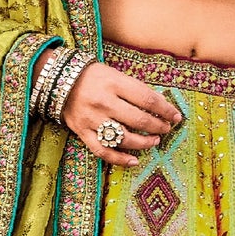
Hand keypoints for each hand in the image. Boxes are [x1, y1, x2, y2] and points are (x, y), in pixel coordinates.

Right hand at [62, 63, 182, 167]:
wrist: (58, 80)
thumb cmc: (92, 76)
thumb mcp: (115, 74)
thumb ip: (134, 90)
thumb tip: (160, 105)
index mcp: (114, 83)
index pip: (148, 100)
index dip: (166, 110)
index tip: (176, 116)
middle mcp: (104, 102)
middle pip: (139, 120)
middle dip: (158, 127)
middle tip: (166, 129)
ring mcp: (92, 119)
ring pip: (124, 138)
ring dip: (144, 143)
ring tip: (154, 141)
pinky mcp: (83, 132)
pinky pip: (103, 151)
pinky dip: (120, 159)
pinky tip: (134, 160)